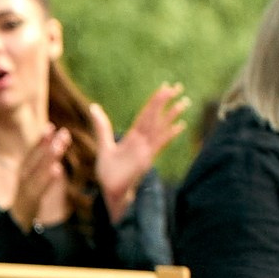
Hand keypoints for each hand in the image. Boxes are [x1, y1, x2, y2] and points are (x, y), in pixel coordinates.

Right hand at [7, 128, 70, 230]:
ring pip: (35, 173)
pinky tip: (56, 169)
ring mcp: (24, 194)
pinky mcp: (28, 206)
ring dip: (48, 158)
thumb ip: (42, 172)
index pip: (32, 156)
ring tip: (60, 146)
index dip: (40, 141)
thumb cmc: (29, 208)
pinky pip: (38, 191)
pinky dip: (47, 179)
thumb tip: (56, 156)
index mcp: (24, 177)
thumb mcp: (35, 188)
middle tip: (62, 132)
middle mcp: (22, 183)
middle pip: (33, 161)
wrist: (16, 234)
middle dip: (46, 145)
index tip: (51, 126)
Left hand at [96, 83, 187, 221]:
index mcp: (133, 136)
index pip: (146, 114)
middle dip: (166, 102)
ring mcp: (146, 149)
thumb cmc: (109, 172)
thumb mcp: (104, 145)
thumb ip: (102, 127)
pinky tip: (180, 126)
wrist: (110, 191)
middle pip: (155, 117)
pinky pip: (159, 144)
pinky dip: (169, 135)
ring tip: (184, 102)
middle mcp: (142, 141)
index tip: (165, 87)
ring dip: (172, 115)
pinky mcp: (147, 159)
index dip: (154, 101)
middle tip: (178, 86)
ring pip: (160, 128)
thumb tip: (93, 107)